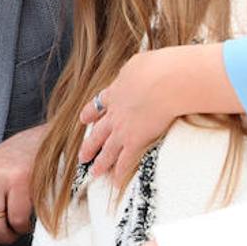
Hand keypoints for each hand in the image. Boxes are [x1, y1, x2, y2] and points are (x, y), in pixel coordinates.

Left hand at [79, 44, 237, 188]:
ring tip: (93, 172)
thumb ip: (135, 69)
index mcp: (116, 91)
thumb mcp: (140, 61)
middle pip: (99, 131)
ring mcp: (123, 128)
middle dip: (90, 144)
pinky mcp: (135, 140)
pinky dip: (120, 174)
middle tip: (82, 154)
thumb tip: (139, 69)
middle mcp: (116, 112)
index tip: (84, 118)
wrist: (164, 80)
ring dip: (100, 163)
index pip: (101, 103)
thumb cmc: (157, 66)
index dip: (91, 112)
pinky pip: (125, 161)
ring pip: (107, 149)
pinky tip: (115, 184)